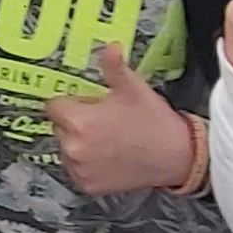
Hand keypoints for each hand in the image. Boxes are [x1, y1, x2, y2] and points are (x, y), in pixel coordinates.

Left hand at [48, 47, 198, 195]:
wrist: (177, 157)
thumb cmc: (154, 121)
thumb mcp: (133, 88)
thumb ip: (114, 66)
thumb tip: (109, 46)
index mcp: (78, 121)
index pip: (54, 105)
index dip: (71, 102)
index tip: (88, 104)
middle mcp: (72, 148)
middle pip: (59, 127)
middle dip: (75, 122)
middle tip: (103, 121)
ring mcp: (79, 170)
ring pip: (67, 149)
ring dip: (79, 143)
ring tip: (108, 140)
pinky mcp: (88, 186)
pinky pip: (77, 170)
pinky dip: (87, 164)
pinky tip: (108, 157)